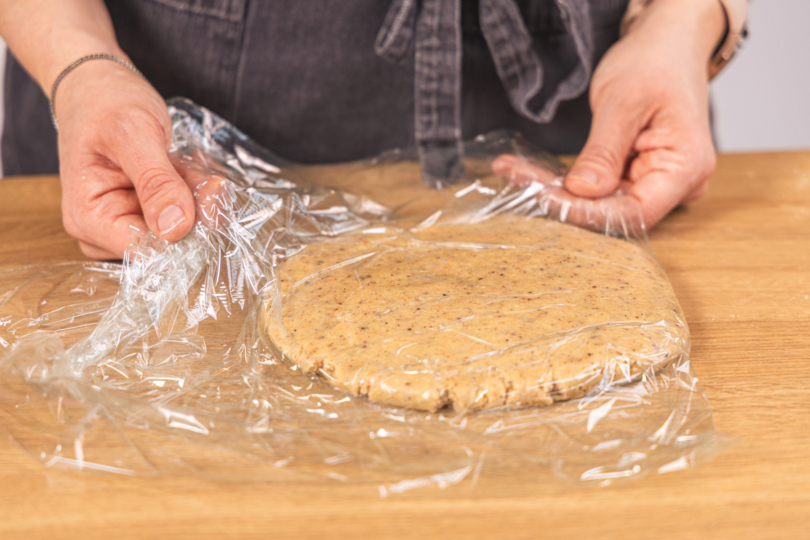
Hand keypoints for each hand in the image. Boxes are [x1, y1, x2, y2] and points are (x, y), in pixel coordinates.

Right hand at [55, 59, 195, 258]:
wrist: (97, 85)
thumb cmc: (104, 103)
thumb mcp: (132, 134)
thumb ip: (155, 181)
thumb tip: (175, 228)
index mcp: (88, 219)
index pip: (149, 251)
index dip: (189, 231)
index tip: (214, 193)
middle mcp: (102, 231)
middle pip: (168, 244)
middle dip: (195, 208)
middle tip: (201, 172)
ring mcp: (124, 225)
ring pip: (182, 230)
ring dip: (195, 198)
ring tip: (183, 163)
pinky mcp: (143, 216)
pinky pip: (183, 216)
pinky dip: (192, 192)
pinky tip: (184, 169)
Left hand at [494, 0, 725, 231]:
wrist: (667, 45)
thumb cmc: (655, 63)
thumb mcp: (623, 102)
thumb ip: (604, 152)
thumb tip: (582, 191)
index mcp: (686, 168)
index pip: (635, 213)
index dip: (589, 213)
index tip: (546, 197)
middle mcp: (676, 184)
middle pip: (613, 211)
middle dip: (562, 198)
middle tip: (516, 176)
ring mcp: (654, 182)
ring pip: (598, 202)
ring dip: (554, 189)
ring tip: (513, 169)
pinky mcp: (632, 177)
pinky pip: (595, 188)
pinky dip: (562, 180)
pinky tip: (526, 169)